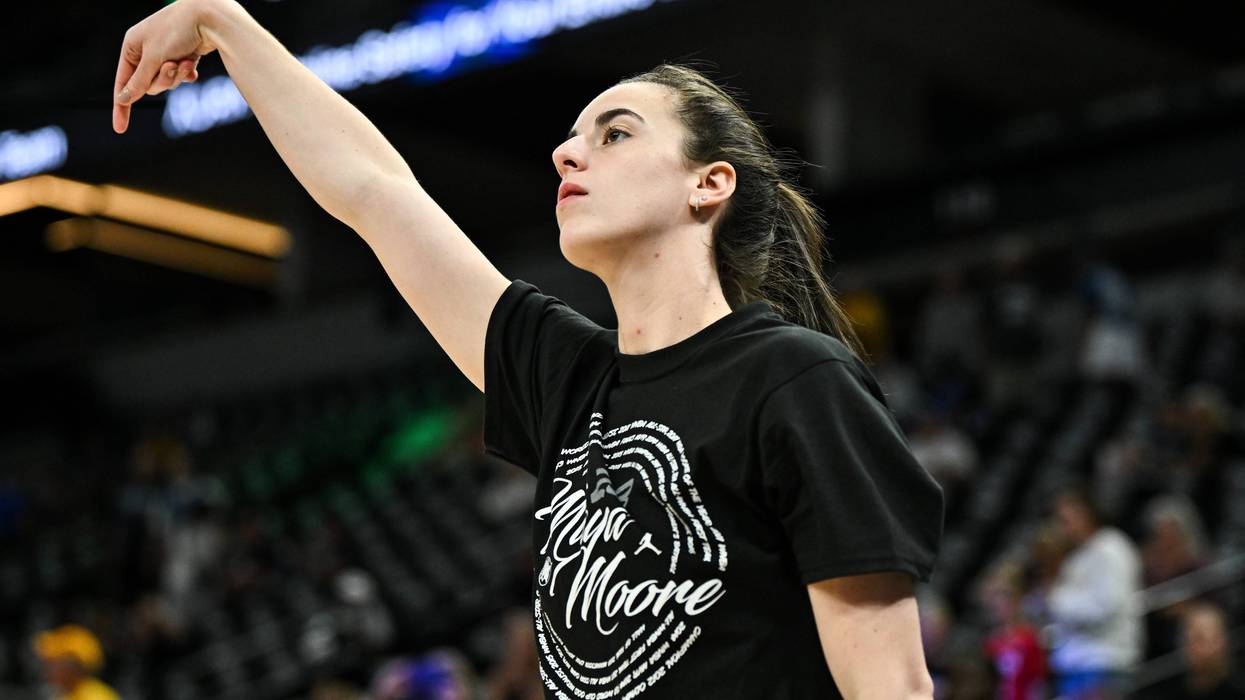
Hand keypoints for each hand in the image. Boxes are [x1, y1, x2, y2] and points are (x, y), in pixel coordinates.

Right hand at [113, 0, 220, 133]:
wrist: (209, 16)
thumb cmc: (178, 31)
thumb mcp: (154, 58)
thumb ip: (139, 81)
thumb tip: (123, 99)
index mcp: (131, 45)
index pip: (123, 82)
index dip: (122, 106)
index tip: (120, 129)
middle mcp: (146, 50)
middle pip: (148, 85)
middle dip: (162, 80)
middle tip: (172, 65)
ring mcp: (165, 54)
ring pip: (167, 83)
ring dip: (177, 76)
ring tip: (186, 60)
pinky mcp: (183, 56)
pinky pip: (181, 77)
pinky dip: (186, 73)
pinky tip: (192, 63)